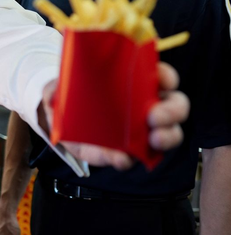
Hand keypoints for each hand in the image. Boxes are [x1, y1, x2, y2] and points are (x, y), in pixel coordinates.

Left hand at [42, 62, 188, 169]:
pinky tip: (120, 157)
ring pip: (170, 133)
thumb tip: (58, 85)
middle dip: (172, 111)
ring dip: (166, 137)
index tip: (162, 80)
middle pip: (176, 105)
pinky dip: (128, 159)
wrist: (57, 125)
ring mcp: (142, 131)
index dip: (167, 77)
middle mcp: (147, 105)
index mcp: (138, 82)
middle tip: (154, 117)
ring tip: (153, 139)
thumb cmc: (70, 96)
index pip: (163, 75)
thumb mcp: (63, 83)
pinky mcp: (127, 153)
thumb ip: (61, 82)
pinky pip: (135, 158)